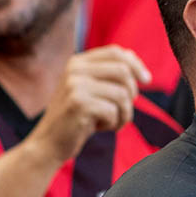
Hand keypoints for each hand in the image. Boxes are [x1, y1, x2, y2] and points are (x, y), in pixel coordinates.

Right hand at [31, 46, 150, 162]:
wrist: (49, 144)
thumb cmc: (76, 118)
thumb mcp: (90, 91)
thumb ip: (107, 74)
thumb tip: (132, 55)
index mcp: (78, 62)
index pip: (116, 52)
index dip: (136, 65)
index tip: (147, 81)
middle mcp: (75, 69)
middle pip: (123, 71)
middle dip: (132, 93)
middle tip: (123, 110)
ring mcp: (75, 85)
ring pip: (122, 94)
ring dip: (124, 113)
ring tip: (112, 122)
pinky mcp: (79, 104)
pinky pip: (113, 111)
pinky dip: (114, 123)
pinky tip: (100, 128)